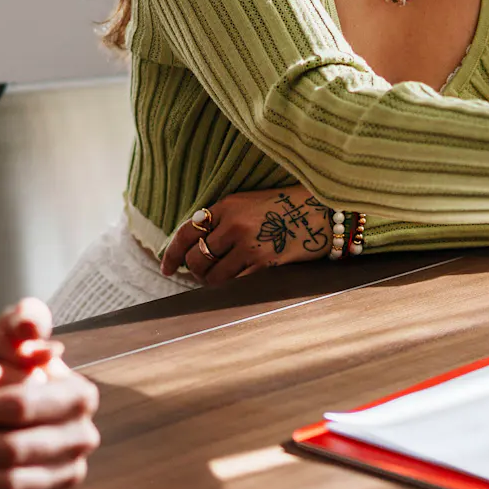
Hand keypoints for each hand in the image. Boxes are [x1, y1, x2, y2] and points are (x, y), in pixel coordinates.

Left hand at [160, 188, 334, 283]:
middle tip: (200, 273)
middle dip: (194, 270)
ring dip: (211, 281)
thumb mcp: (248, 202)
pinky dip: (231, 285)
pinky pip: (235, 283)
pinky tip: (236, 280)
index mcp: (227, 205)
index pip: (187, 232)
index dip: (172, 254)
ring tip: (219, 277)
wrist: (322, 212)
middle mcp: (234, 224)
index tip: (166, 268)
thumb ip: (222, 219)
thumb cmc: (284, 208)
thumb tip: (195, 246)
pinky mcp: (265, 263)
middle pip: (196, 258)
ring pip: (213, 276)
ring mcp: (249, 245)